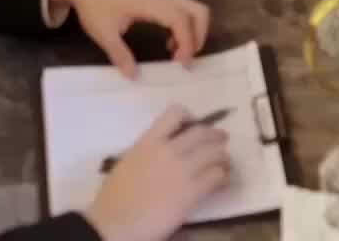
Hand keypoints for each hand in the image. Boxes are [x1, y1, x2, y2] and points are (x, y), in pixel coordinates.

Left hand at [51, 0, 209, 75]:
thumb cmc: (94, 4)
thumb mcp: (103, 33)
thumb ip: (120, 55)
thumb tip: (133, 76)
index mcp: (151, 2)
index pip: (181, 20)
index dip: (187, 43)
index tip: (181, 65)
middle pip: (197, 10)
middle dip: (199, 36)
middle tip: (185, 60)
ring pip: (192, 8)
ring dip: (192, 32)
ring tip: (175, 55)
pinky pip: (181, 9)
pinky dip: (183, 27)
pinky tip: (168, 42)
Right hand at [86, 105, 229, 240]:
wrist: (114, 225)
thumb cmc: (113, 199)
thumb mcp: (127, 163)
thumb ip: (145, 152)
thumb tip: (157, 152)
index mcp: (149, 141)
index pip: (175, 114)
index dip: (190, 117)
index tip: (193, 126)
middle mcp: (168, 150)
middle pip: (202, 133)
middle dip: (215, 136)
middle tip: (221, 141)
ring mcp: (181, 170)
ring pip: (214, 153)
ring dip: (223, 157)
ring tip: (225, 164)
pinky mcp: (190, 192)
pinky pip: (215, 176)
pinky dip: (222, 177)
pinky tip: (222, 182)